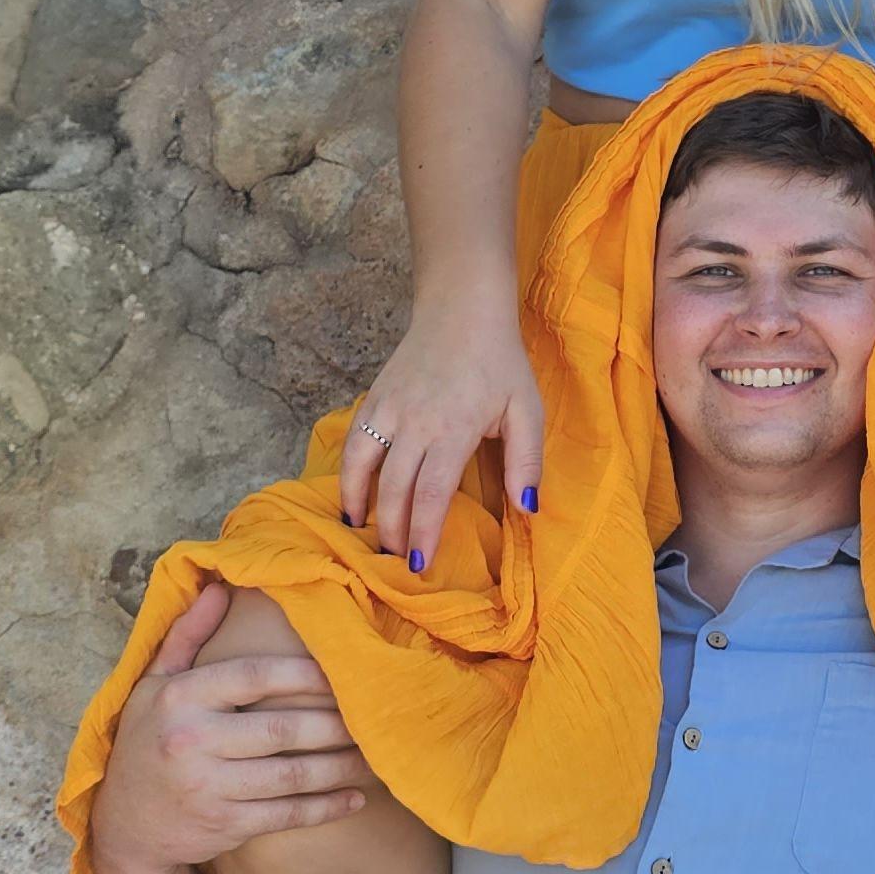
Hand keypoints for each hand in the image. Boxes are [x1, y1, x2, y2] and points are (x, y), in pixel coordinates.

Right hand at [93, 582, 378, 872]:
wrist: (126, 825)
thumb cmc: (149, 741)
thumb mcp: (154, 685)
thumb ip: (187, 636)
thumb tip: (219, 587)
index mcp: (179, 698)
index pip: (252, 676)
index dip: (303, 673)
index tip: (341, 671)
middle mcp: (191, 741)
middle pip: (282, 729)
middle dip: (336, 724)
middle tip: (374, 716)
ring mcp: (208, 788)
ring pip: (292, 776)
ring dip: (342, 767)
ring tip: (376, 756)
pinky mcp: (224, 826)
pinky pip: (287, 815)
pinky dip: (326, 808)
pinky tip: (356, 798)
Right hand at [335, 288, 544, 575]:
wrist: (461, 310)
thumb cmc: (500, 364)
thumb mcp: (528, 409)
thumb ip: (526, 461)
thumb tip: (527, 508)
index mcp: (454, 428)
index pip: (431, 492)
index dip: (423, 531)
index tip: (421, 564)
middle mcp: (415, 421)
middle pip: (394, 488)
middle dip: (394, 530)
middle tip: (400, 562)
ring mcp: (389, 408)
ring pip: (363, 466)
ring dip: (362, 506)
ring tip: (367, 536)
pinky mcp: (374, 398)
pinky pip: (353, 444)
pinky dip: (346, 475)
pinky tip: (351, 500)